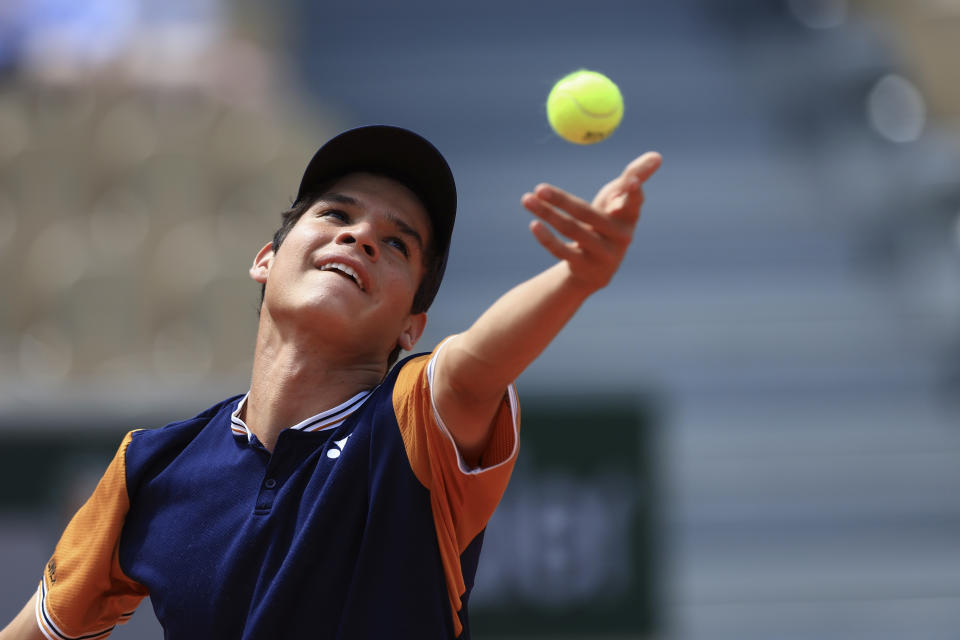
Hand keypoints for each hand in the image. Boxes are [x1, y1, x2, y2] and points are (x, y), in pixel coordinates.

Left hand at [521, 152, 661, 291]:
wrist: (596, 267)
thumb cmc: (607, 222)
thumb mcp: (619, 200)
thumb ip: (634, 177)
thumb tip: (658, 155)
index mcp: (630, 216)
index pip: (633, 201)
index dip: (632, 191)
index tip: (628, 181)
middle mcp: (620, 236)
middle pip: (589, 215)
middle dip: (562, 200)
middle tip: (539, 187)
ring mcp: (604, 254)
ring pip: (572, 231)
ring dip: (547, 214)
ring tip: (527, 199)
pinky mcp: (586, 268)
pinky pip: (563, 251)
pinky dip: (547, 238)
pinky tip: (533, 224)